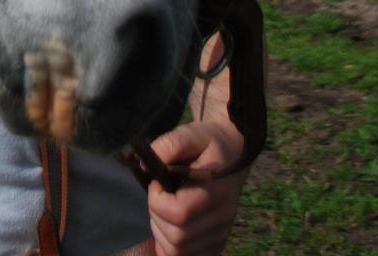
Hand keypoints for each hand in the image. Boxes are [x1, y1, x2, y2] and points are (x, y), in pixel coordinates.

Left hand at [146, 120, 247, 255]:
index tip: (157, 183)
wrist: (233, 152)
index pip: (179, 213)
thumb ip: (168, 145)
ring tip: (165, 208)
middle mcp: (224, 217)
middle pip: (177, 237)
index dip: (158, 200)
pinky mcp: (218, 243)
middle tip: (159, 195)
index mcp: (218, 189)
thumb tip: (144, 166)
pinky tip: (170, 225)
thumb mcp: (190, 133)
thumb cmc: (208, 142)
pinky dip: (171, 246)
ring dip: (162, 232)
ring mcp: (222, 234)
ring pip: (179, 251)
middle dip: (156, 216)